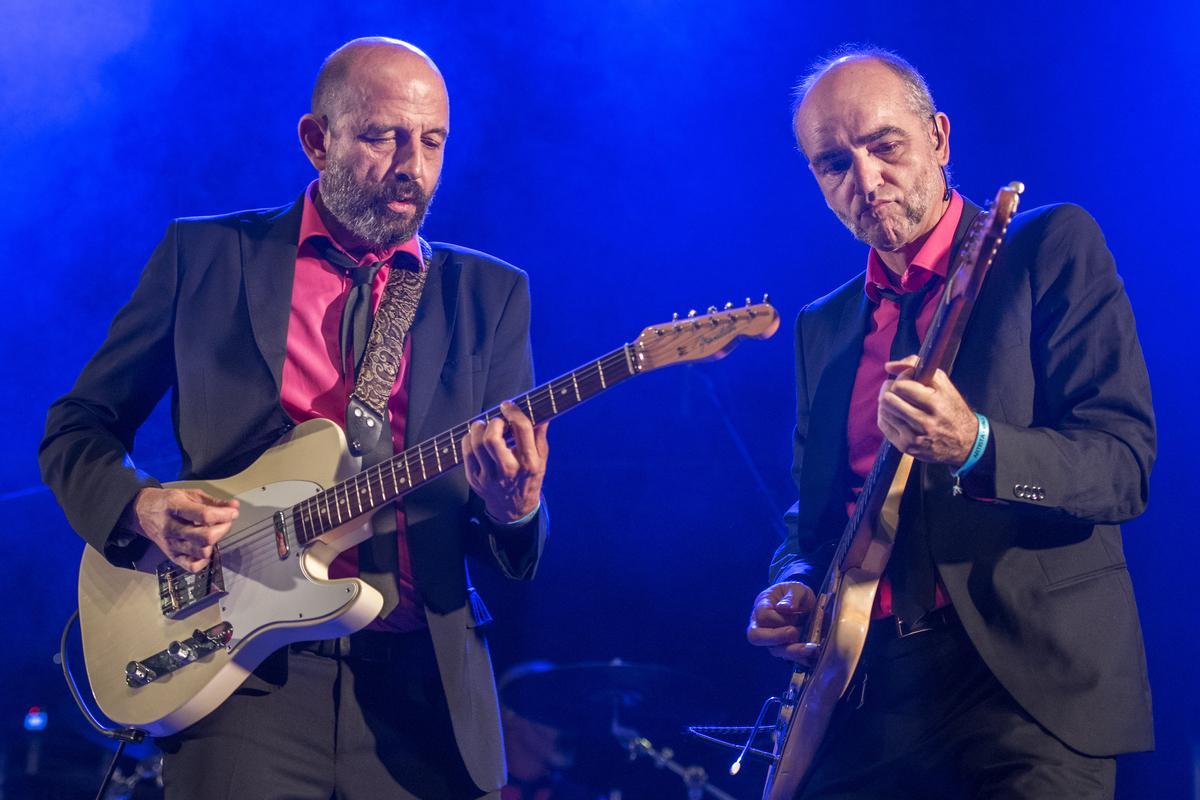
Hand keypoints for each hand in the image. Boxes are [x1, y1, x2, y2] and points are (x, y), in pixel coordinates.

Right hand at [121, 487, 238, 572]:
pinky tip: (206, 548)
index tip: (233, 512)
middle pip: (205, 537)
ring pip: (201, 552)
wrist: (142, 511)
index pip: (204, 515)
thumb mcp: (190, 494)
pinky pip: (191, 566)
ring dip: (215, 543)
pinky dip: (204, 560)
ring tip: (214, 533)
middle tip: (226, 522)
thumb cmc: (168, 502)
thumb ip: (214, 501)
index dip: (224, 515)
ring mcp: (171, 544)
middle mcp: (171, 528)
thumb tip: (234, 506)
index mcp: (175, 508)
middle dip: (223, 529)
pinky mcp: (171, 556)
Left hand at [461, 401, 548, 521]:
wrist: (513, 508)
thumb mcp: (541, 459)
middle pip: (492, 438)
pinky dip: (469, 439)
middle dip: (493, 423)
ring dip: (479, 428)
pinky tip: (476, 438)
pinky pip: (466, 451)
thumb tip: (542, 412)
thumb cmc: (529, 479)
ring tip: (485, 426)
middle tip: (497, 421)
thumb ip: (539, 435)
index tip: (508, 406)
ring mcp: (489, 476)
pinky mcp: (474, 478)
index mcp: (529, 463)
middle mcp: (508, 470)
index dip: (513, 412)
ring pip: (476, 443)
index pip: (521, 429)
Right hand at [746, 581, 819, 664]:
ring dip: (792, 651)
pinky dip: (800, 657)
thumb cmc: (794, 592)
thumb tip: (785, 608)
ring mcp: (770, 638)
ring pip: (773, 650)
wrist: (801, 600)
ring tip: (810, 648)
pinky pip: (787, 656)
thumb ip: (792, 596)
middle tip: (795, 634)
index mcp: (762, 605)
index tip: (794, 617)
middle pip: (756, 637)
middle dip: (776, 638)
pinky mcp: (782, 647)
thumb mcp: (796, 588)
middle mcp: (761, 624)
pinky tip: (812, 655)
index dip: (778, 619)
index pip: (762, 617)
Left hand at [878, 355, 977, 465]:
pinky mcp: (906, 447)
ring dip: (886, 402)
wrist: (966, 443)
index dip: (902, 378)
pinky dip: (886, 415)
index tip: (909, 379)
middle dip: (890, 389)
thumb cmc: (952, 409)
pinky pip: (883, 425)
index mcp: (935, 404)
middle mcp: (924, 422)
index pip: (901, 386)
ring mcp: (914, 437)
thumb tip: (889, 366)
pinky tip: (896, 413)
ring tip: (897, 400)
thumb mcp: (943, 384)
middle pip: (888, 399)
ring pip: (884, 411)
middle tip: (897, 388)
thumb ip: (917, 366)